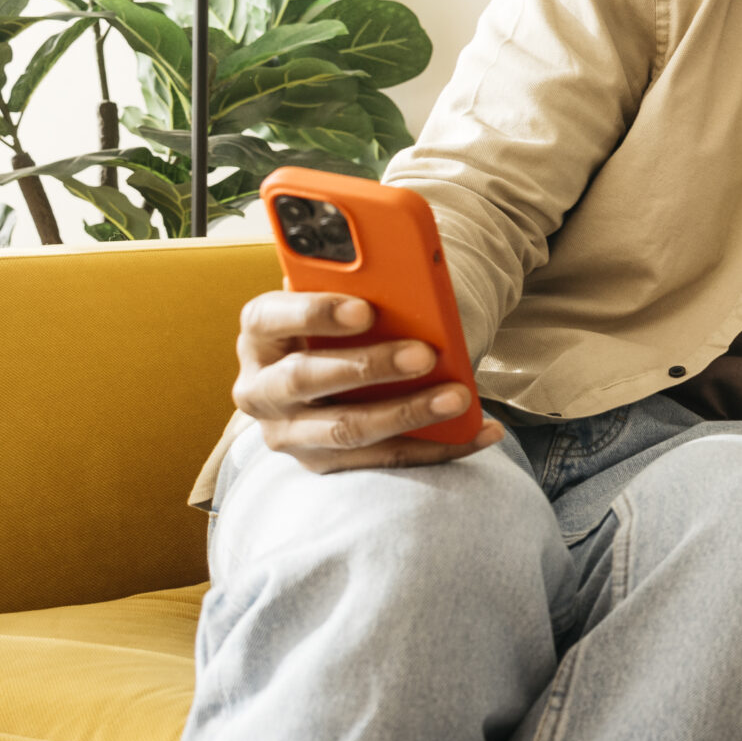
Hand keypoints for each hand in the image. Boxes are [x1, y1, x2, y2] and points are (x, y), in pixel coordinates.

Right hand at [234, 291, 504, 472]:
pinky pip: (386, 459)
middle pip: (307, 378)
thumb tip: (403, 277)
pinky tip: (482, 429)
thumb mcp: (336, 301)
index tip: (365, 309)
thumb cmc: (336, 327)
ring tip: (458, 397)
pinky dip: (439, 445)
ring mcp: (288, 432)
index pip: (271, 317)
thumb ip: (355, 288)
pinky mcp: (323, 463)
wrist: (325, 376)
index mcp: (259, 332)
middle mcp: (260, 387)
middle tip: (424, 354)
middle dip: (369, 366)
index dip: (315, 312)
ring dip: (408, 413)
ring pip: (347, 429)